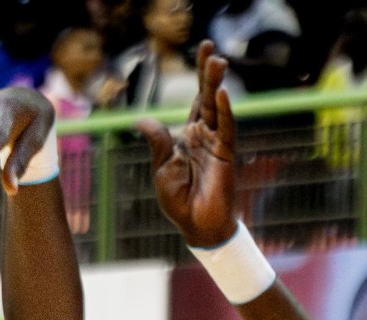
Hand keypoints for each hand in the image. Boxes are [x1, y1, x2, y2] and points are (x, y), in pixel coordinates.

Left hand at [140, 42, 239, 249]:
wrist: (195, 226)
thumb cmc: (178, 201)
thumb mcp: (161, 168)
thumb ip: (157, 141)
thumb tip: (141, 119)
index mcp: (189, 136)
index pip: (195, 100)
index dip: (199, 77)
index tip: (202, 51)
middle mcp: (205, 135)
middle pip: (206, 97)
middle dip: (207, 73)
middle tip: (209, 47)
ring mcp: (216, 144)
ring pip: (216, 108)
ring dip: (216, 85)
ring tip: (218, 62)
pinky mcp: (225, 156)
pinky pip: (226, 130)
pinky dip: (224, 112)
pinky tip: (222, 94)